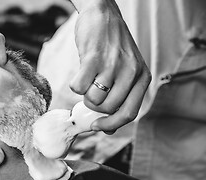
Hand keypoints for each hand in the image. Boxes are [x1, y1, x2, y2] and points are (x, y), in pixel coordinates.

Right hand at [69, 0, 150, 132]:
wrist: (103, 14)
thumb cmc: (111, 47)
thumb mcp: (124, 71)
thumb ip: (120, 98)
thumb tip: (107, 129)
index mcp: (141, 78)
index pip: (129, 113)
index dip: (111, 124)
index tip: (97, 125)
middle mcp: (131, 72)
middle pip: (107, 109)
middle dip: (94, 107)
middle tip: (90, 93)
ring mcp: (113, 65)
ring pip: (93, 100)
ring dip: (84, 95)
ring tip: (87, 79)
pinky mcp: (93, 58)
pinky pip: (78, 87)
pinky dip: (75, 85)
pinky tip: (80, 73)